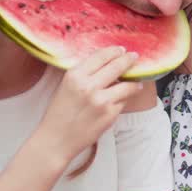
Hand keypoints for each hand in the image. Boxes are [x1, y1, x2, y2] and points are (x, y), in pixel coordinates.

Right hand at [34, 47, 143, 165]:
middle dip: (129, 60)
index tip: (121, 50)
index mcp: (74, 75)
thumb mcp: (66, 86)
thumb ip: (85, 74)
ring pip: (127, 85)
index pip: (101, 56)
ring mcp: (101, 100)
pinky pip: (123, 102)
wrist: (56, 140)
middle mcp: (88, 85)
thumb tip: (108, 63)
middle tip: (134, 57)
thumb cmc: (59, 113)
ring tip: (136, 83)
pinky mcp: (109, 114)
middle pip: (117, 66)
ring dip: (134, 83)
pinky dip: (124, 100)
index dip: (114, 51)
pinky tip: (120, 101)